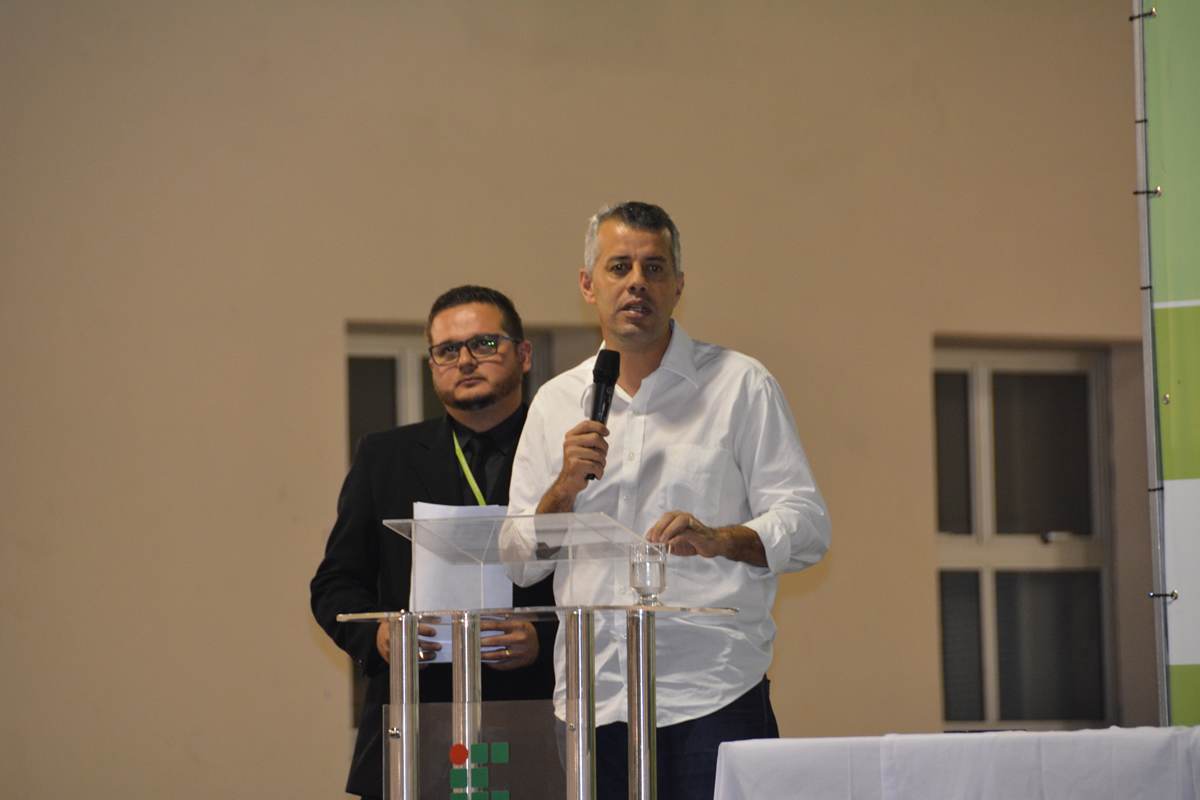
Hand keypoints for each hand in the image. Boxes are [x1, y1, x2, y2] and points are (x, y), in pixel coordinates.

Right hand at [376, 620, 441, 664]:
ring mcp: (392, 651)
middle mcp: (394, 639)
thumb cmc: (391, 627)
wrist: (375, 637)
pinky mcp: (392, 660)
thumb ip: (413, 621)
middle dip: (429, 646)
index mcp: (397, 627)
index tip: (433, 633)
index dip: (425, 631)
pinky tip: (425, 664)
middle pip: (414, 644)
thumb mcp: (400, 620)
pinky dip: (417, 666)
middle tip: (438, 646)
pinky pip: (406, 665)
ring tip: (434, 655)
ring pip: (411, 656)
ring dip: (425, 657)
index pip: (413, 628)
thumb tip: (434, 621)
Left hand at [479, 619, 538, 670]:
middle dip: (481, 641)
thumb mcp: (519, 621)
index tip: (473, 626)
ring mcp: (518, 652)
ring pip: (497, 655)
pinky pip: (502, 665)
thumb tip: (484, 618)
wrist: (541, 645)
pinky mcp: (518, 663)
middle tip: (471, 641)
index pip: (496, 625)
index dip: (483, 626)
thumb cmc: (526, 631)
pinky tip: (485, 661)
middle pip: (495, 641)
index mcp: (518, 626)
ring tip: (475, 653)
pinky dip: (492, 664)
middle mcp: (519, 639)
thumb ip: (504, 620)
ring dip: (484, 655)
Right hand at [537, 420, 608, 512]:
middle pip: (596, 438)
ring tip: (598, 467)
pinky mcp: (576, 465)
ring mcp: (571, 454)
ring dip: (602, 463)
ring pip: (598, 454)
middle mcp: (569, 443)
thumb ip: (589, 439)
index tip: (606, 433)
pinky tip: (596, 474)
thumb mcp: (581, 448)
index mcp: (570, 436)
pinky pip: (596, 466)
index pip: (586, 425)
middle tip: (603, 456)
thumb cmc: (578, 464)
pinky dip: (600, 472)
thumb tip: (604, 432)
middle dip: (604, 448)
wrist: (568, 482)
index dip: (599, 427)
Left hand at [646, 511, 769, 566]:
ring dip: (668, 530)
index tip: (648, 538)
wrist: (714, 544)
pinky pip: (687, 532)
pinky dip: (678, 537)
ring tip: (661, 541)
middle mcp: (684, 517)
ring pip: (678, 520)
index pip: (662, 520)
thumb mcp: (676, 544)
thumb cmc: (693, 542)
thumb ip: (665, 543)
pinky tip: (671, 544)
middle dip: (659, 528)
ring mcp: (692, 523)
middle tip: (653, 539)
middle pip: (668, 517)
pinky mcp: (698, 532)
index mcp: (677, 519)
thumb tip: (652, 546)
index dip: (654, 528)